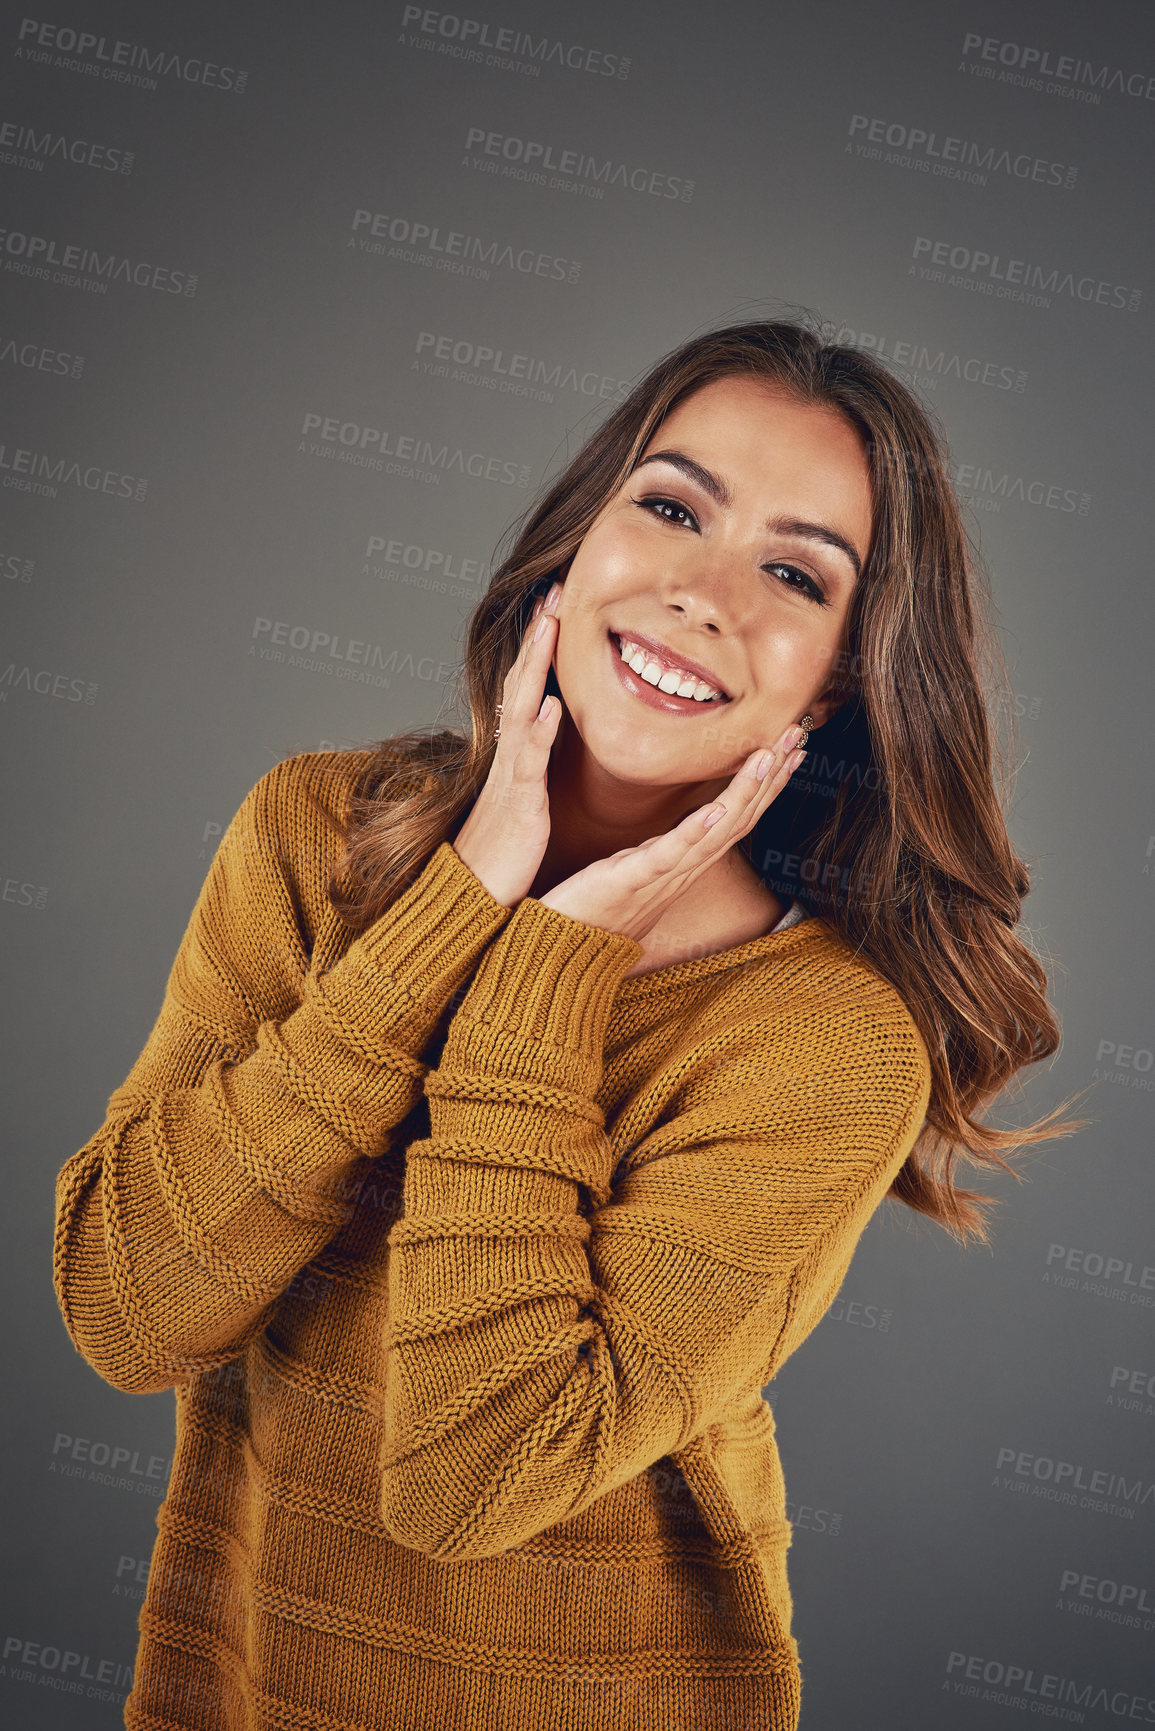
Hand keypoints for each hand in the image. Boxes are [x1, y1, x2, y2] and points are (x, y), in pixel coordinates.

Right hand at [450, 583, 563, 906]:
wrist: (474, 898)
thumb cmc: (504, 854)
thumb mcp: (523, 797)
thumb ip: (534, 757)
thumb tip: (551, 718)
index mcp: (516, 754)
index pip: (528, 687)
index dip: (541, 646)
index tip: (556, 605)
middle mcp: (509, 756)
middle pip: (523, 683)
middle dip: (538, 637)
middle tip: (554, 590)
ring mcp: (511, 777)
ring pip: (522, 709)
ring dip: (535, 666)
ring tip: (550, 625)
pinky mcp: (518, 804)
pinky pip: (528, 763)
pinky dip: (540, 732)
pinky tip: (554, 705)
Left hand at [537, 730, 806, 944]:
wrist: (565, 954)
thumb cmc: (594, 912)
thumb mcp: (637, 872)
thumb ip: (662, 852)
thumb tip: (681, 832)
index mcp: (683, 862)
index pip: (736, 816)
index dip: (766, 782)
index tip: (789, 747)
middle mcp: (682, 869)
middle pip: (739, 818)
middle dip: (770, 776)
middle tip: (796, 735)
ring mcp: (661, 876)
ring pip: (715, 831)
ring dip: (744, 792)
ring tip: (766, 756)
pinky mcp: (631, 881)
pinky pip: (668, 855)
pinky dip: (695, 832)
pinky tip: (716, 808)